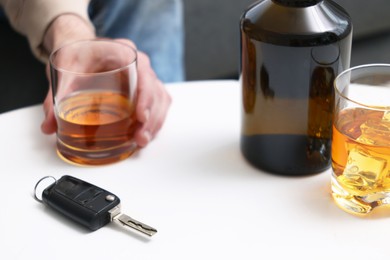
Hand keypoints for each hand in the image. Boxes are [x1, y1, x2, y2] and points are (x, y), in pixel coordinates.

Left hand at [41, 16, 171, 147]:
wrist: (81, 48)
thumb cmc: (78, 54)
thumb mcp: (64, 70)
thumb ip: (55, 97)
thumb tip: (49, 127)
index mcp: (123, 51)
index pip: (143, 73)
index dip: (146, 96)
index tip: (140, 116)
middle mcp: (139, 63)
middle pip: (155, 91)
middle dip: (151, 118)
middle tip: (141, 137)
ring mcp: (144, 77)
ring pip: (160, 100)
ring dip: (155, 123)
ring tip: (142, 141)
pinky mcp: (144, 89)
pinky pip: (158, 104)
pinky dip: (154, 121)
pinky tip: (145, 135)